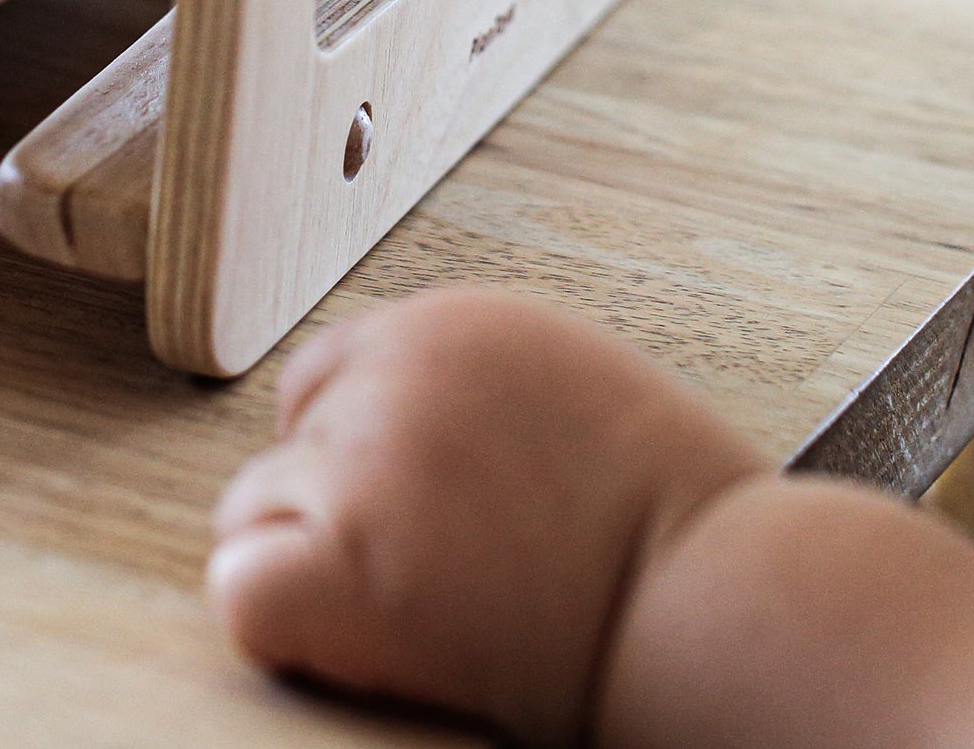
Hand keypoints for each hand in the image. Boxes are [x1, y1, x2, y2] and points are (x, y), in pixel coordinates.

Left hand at [207, 287, 761, 742]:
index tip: (411, 525)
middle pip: (292, 445)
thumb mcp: (576, 401)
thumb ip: (475, 399)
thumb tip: (404, 448)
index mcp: (454, 321)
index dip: (355, 458)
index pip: (332, 374)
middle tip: (428, 586)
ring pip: (258, 514)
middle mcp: (397, 371)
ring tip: (426, 620)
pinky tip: (362, 651)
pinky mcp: (353, 561)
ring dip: (316, 573)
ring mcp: (369, 461)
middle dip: (335, 515)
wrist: (730, 606)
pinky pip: (244, 587)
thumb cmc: (681, 533)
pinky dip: (281, 629)